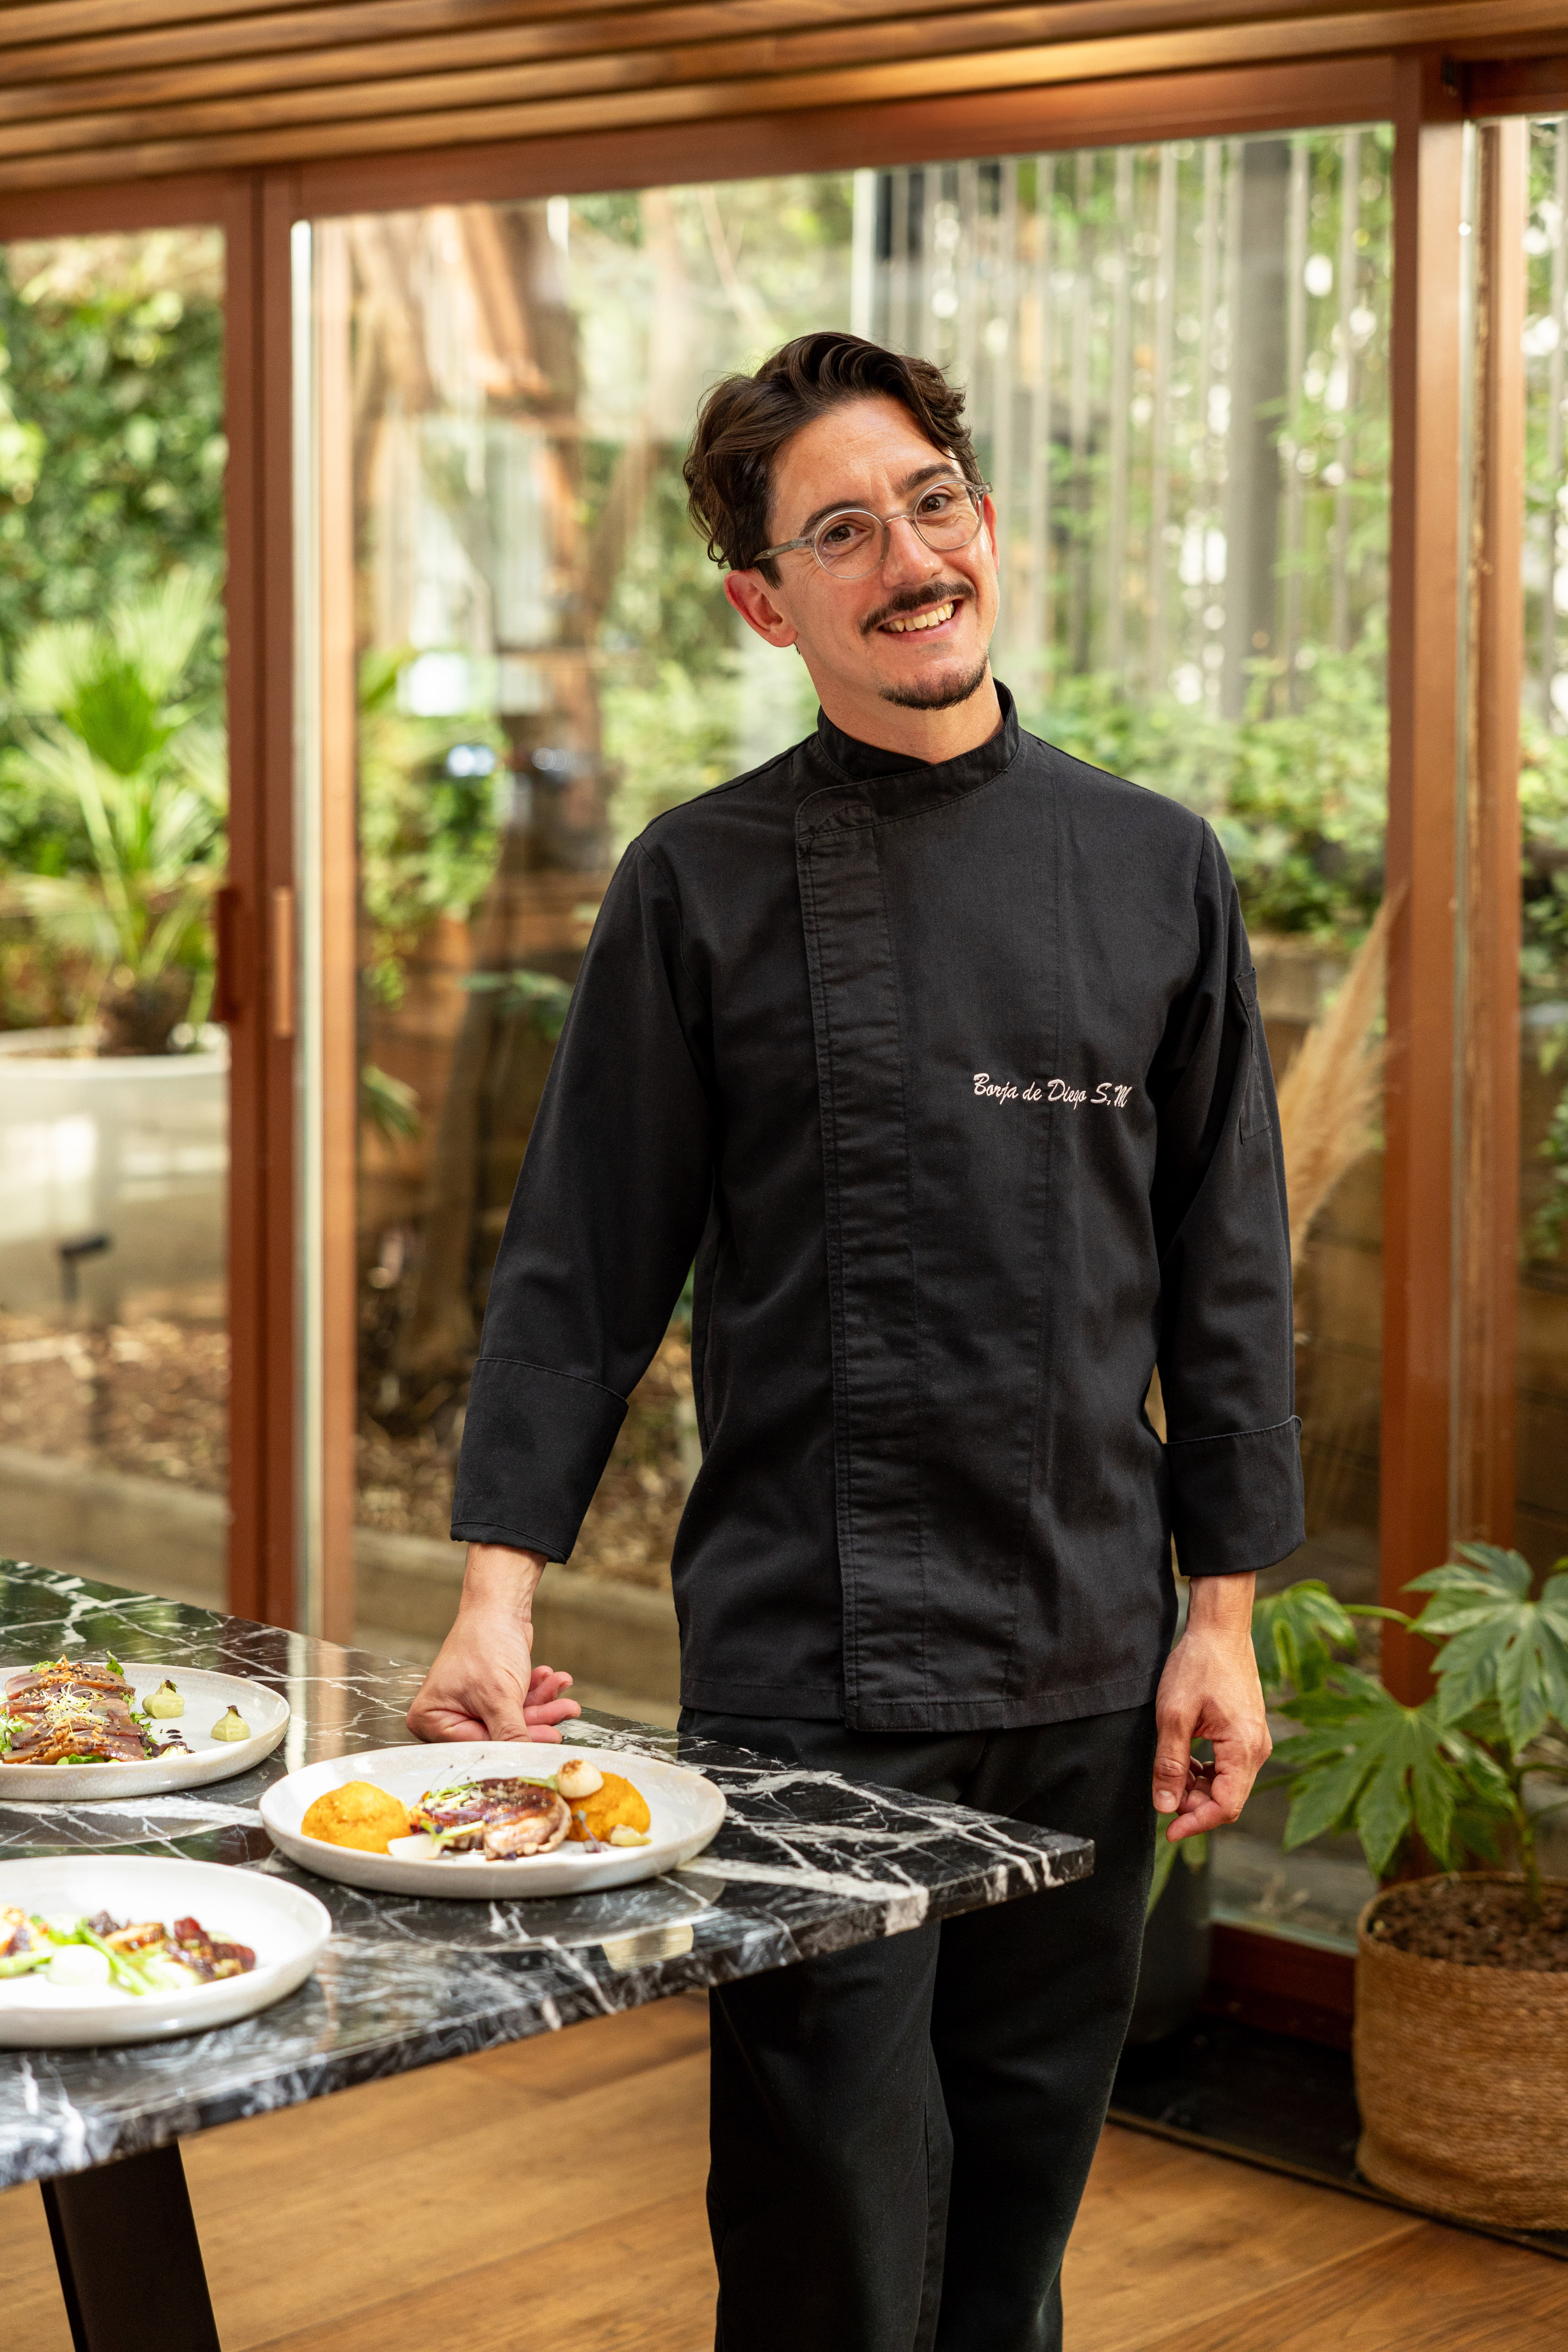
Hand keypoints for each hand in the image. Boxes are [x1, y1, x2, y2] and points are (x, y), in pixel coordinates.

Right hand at [407, 1543, 582, 1744]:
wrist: (498, 1604)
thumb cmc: (486, 1642)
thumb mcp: (499, 1696)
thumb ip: (511, 1735)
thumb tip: (523, 1768)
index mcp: (431, 1719)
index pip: (477, 1746)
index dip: (514, 1745)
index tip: (547, 1741)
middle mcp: (446, 1716)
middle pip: (498, 1734)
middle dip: (536, 1723)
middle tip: (565, 1714)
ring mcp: (468, 1705)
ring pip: (512, 1719)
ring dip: (543, 1707)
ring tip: (565, 1695)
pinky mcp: (489, 1695)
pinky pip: (516, 1705)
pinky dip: (537, 1694)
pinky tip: (553, 1679)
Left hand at [1152, 1573, 1268, 1843]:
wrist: (1220, 1630)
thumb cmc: (1198, 1666)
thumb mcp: (1173, 1716)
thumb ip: (1170, 1764)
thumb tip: (1166, 1806)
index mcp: (1244, 1748)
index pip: (1226, 1806)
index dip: (1196, 1823)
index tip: (1169, 1831)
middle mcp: (1257, 1750)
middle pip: (1227, 1798)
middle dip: (1194, 1805)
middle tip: (1162, 1796)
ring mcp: (1254, 1741)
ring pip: (1227, 1783)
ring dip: (1198, 1788)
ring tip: (1169, 1777)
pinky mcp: (1246, 1733)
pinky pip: (1228, 1766)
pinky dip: (1205, 1772)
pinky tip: (1184, 1761)